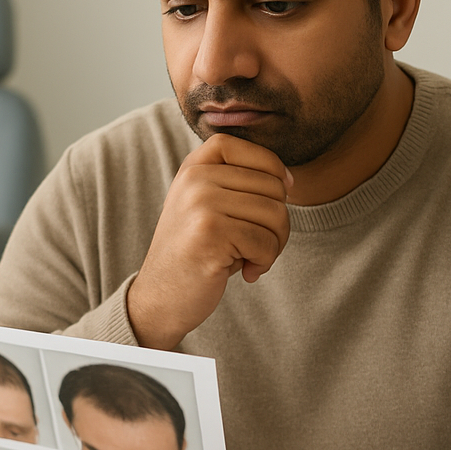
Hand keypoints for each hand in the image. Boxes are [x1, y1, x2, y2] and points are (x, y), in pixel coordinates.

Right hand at [127, 134, 291, 350]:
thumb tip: (289, 180)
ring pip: (275, 215)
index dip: (275, 170)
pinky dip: (264, 262)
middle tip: (259, 246)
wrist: (160, 299)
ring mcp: (201, 203)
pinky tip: (246, 272)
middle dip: (278, 222)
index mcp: (194, 167)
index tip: (281, 194)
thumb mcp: (208, 207)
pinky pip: (266, 242)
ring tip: (252, 259)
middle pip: (273, 187)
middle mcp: (195, 178)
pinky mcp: (210, 232)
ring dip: (274, 245)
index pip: (254, 150)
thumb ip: (237, 185)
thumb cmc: (196, 254)